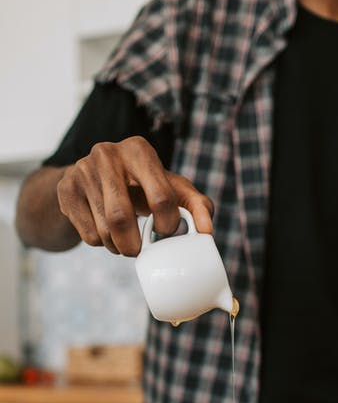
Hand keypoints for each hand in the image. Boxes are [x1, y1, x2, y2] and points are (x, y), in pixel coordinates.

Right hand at [56, 136, 213, 255]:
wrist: (92, 179)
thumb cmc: (142, 187)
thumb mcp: (172, 189)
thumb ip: (196, 206)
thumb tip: (207, 231)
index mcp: (139, 150)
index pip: (160, 197)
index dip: (167, 224)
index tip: (166, 231)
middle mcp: (107, 153)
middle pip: (122, 216)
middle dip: (134, 245)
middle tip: (139, 251)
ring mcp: (82, 169)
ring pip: (103, 230)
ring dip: (117, 247)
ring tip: (123, 242)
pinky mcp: (66, 188)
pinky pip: (87, 235)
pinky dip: (100, 244)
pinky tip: (104, 232)